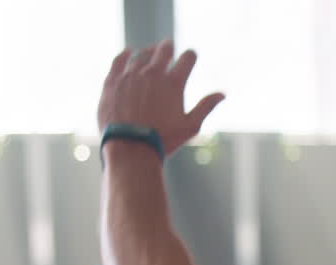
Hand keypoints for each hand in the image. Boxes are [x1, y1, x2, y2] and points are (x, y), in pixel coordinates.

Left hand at [98, 40, 224, 156]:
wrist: (130, 148)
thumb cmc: (164, 139)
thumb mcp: (191, 126)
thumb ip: (206, 106)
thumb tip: (222, 94)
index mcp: (174, 83)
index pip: (187, 58)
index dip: (191, 56)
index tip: (190, 57)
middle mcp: (152, 74)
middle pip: (163, 50)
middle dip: (168, 47)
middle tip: (169, 46)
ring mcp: (130, 75)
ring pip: (141, 54)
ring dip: (148, 51)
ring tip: (151, 52)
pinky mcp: (113, 81)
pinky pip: (119, 60)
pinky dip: (126, 54)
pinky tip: (129, 53)